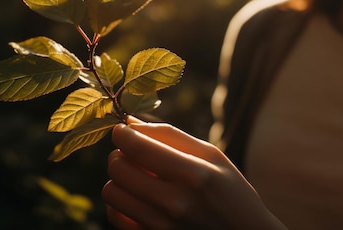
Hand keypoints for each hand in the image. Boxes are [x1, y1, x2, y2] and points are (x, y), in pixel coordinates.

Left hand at [101, 118, 285, 229]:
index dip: (121, 133)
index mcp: (194, 175)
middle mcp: (175, 203)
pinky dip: (120, 203)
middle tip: (134, 153)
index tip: (122, 130)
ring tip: (137, 176)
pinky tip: (137, 197)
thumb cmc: (231, 192)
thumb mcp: (212, 156)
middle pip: (118, 167)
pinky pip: (114, 216)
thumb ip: (170, 136)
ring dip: (119, 178)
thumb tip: (131, 123)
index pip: (137, 147)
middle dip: (120, 153)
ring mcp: (162, 227)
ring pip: (111, 191)